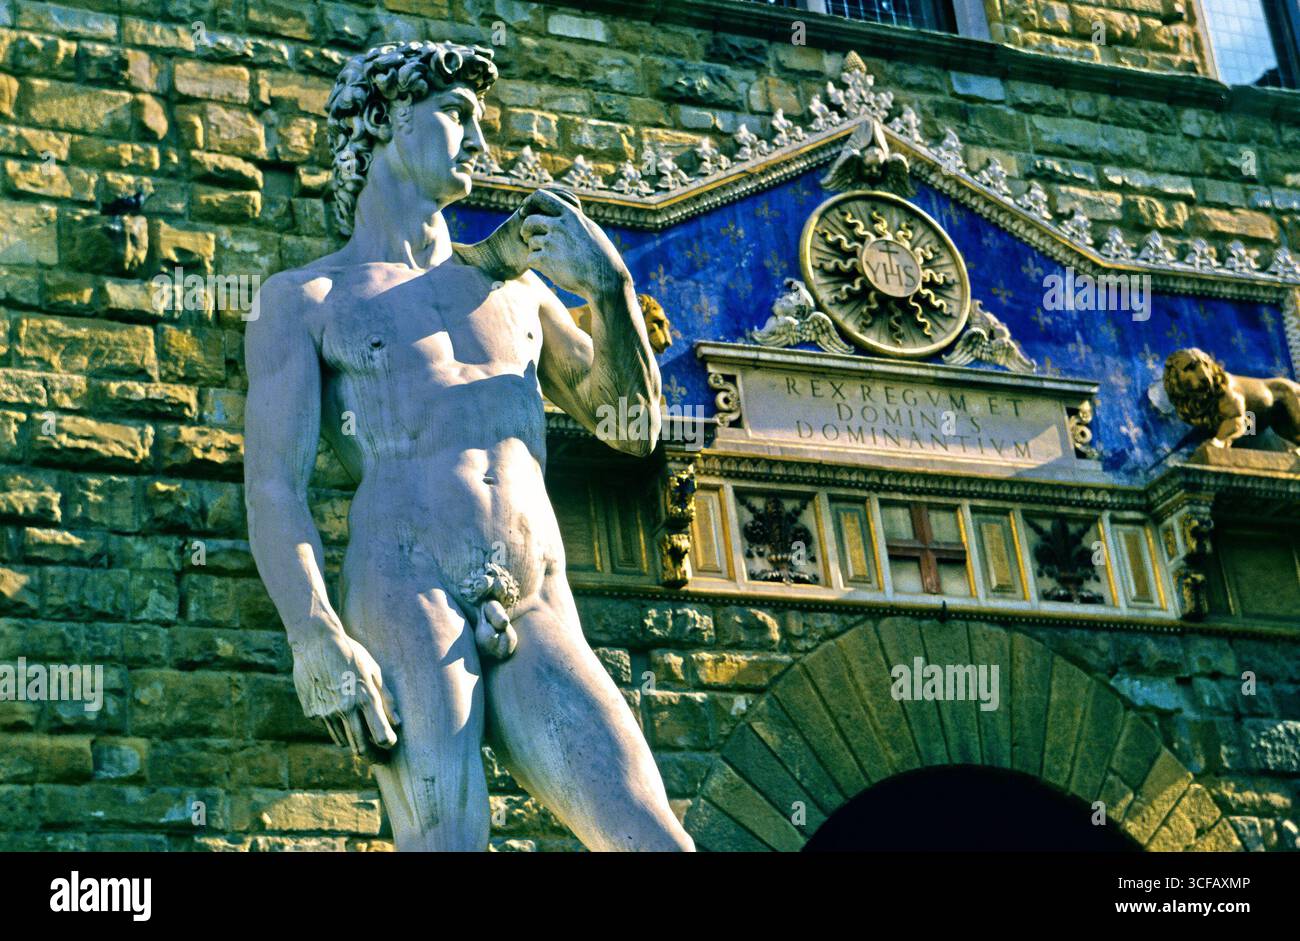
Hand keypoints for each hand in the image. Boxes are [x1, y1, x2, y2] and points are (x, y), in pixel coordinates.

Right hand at [291, 631, 400, 757]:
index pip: (381, 736)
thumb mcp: (374, 670)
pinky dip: (335, 724)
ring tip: (358, 733)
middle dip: (372, 756)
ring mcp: (326, 712)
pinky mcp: (311, 712)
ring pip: (343, 741)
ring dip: (353, 741)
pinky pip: (327, 727)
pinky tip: (335, 708)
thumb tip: (397, 723)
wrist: (316, 642)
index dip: (388, 743)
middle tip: (377, 758)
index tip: (390, 742)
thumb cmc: (351, 654)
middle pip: (361, 747)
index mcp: (365, 697)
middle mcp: (345, 708)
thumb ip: (386, 698)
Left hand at [518, 188, 629, 299]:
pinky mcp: (546, 260)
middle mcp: (559, 225)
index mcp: (571, 214)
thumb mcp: (590, 230)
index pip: (541, 196)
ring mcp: (552, 242)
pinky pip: (531, 259)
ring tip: (549, 258)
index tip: (527, 212)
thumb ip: (574, 220)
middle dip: (526, 230)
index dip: (530, 203)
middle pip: (529, 220)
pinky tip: (548, 269)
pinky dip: (537, 264)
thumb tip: (566, 212)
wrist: (604, 279)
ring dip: (536, 250)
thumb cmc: (601, 256)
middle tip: (528, 238)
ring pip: (531, 242)